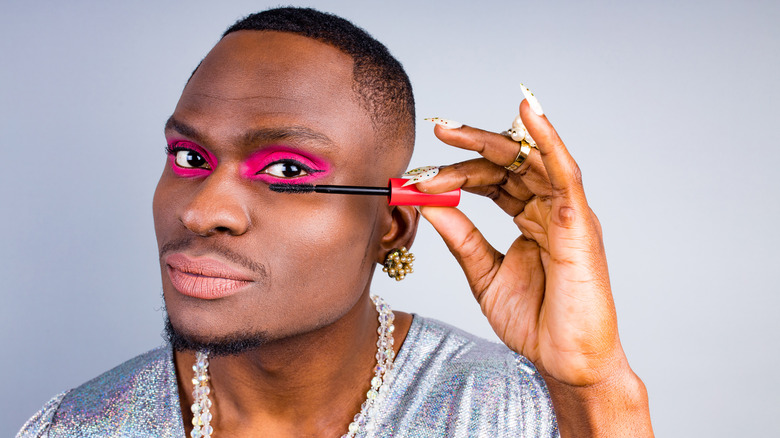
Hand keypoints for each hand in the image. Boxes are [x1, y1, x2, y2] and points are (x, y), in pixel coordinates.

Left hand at [417, 98, 651, 435]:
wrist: (566, 361)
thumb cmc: (536, 322)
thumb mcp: (484, 273)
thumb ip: (460, 236)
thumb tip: (427, 203)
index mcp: (531, 219)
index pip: (494, 181)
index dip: (458, 172)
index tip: (418, 176)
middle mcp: (550, 209)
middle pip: (511, 163)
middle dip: (471, 146)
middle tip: (437, 131)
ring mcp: (568, 213)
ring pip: (532, 159)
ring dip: (493, 140)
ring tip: (454, 129)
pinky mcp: (579, 222)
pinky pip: (565, 172)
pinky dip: (548, 140)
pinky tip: (527, 113)